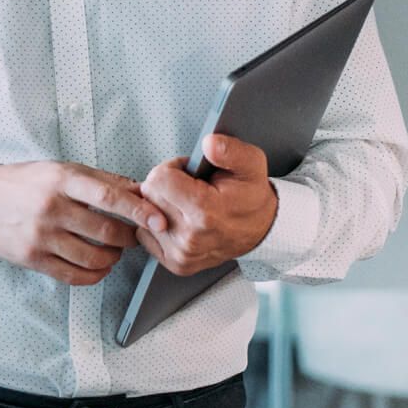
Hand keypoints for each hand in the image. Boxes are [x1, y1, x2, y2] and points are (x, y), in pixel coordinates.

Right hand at [0, 161, 167, 285]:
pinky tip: (98, 266)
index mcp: (61, 181)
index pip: (108, 197)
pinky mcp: (33, 258)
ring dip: (113, 258)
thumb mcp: (64, 171)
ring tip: (112, 251)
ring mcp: (41, 236)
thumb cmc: (29, 183)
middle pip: (106, 232)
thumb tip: (143, 192)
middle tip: (132, 236)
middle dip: (129, 239)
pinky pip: (75, 276)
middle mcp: (51, 208)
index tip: (159, 221)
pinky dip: (95, 274)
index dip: (138, 210)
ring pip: (94, 258)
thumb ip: (104, 181)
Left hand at [135, 134, 278, 275]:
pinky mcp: (176, 264)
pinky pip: (145, 235)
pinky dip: (158, 225)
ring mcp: (182, 254)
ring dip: (161, 206)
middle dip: (164, 186)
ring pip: (145, 216)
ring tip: (187, 205)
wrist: (261, 229)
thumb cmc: (250, 195)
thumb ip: (230, 149)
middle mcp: (190, 237)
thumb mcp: (250, 164)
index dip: (172, 169)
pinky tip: (180, 221)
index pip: (157, 179)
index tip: (188, 173)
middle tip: (189, 188)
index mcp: (205, 211)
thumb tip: (208, 143)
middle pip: (149, 196)